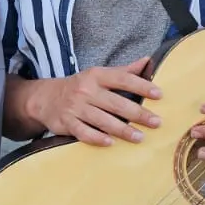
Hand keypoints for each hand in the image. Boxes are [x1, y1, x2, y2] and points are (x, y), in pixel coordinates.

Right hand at [29, 57, 161, 146]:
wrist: (45, 98)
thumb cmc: (80, 86)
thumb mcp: (99, 75)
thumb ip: (124, 71)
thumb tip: (148, 61)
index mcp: (96, 75)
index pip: (122, 79)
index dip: (141, 86)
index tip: (159, 94)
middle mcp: (86, 90)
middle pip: (116, 103)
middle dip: (138, 113)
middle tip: (156, 122)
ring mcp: (75, 107)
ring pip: (102, 120)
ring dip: (123, 129)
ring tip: (140, 137)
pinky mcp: (67, 123)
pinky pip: (84, 132)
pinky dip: (97, 138)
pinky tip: (111, 143)